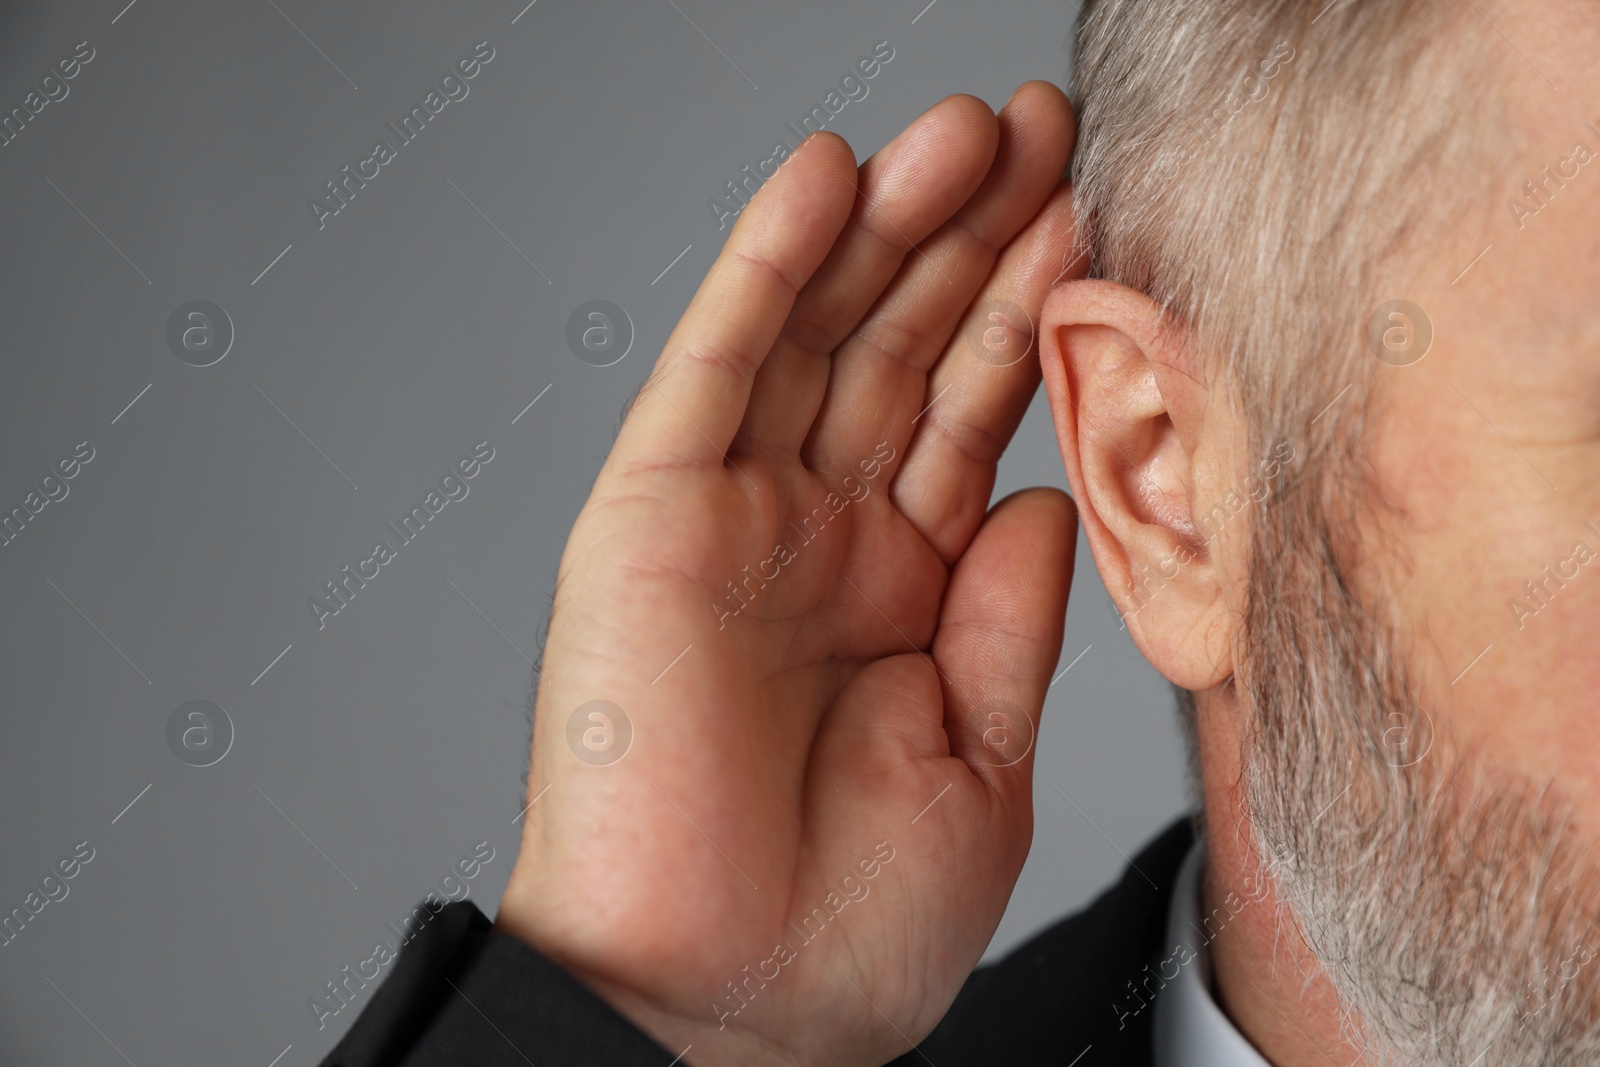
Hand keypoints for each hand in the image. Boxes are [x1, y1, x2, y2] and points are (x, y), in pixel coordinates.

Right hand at [496, 81, 1082, 1066]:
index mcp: (899, 593)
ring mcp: (732, 520)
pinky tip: (821, 178)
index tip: (1092, 218)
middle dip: (969, 237)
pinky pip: (710, 372)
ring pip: (815, 334)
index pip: (971, 417)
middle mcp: (817, 539)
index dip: (1029, 316)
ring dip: (884, 224)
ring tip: (960, 128)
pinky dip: (762, 270)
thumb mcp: (979, 770)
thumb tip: (1033, 496)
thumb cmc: (843, 925)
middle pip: (901, 350)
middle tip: (1042, 127)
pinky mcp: (648, 521)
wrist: (719, 1011)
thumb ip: (1004, 624)